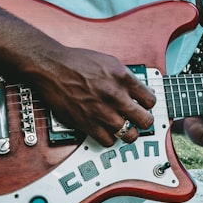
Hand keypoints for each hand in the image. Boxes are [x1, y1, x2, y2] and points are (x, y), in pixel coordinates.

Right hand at [31, 45, 155, 147]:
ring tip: (124, 128)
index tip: (144, 106)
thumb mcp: (109, 61)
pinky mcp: (87, 124)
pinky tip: (107, 131)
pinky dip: (110, 138)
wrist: (52, 68)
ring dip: (128, 132)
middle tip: (139, 120)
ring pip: (129, 135)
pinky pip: (108, 141)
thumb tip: (139, 89)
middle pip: (145, 120)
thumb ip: (126, 77)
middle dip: (144, 122)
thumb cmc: (76, 63)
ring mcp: (102, 112)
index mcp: (123, 78)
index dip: (149, 105)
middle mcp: (115, 96)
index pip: (151, 100)